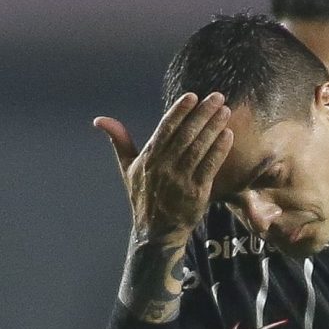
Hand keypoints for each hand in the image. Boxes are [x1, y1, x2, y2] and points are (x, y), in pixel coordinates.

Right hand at [94, 92, 233, 243]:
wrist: (156, 232)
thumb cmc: (143, 197)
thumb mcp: (128, 169)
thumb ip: (119, 141)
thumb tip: (100, 120)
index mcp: (148, 159)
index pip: (166, 129)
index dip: (179, 111)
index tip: (192, 96)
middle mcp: (164, 167)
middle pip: (185, 134)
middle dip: (202, 114)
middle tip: (217, 96)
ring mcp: (181, 180)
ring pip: (199, 148)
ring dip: (213, 127)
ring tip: (224, 111)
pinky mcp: (196, 192)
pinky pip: (210, 166)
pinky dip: (219, 150)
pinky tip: (228, 135)